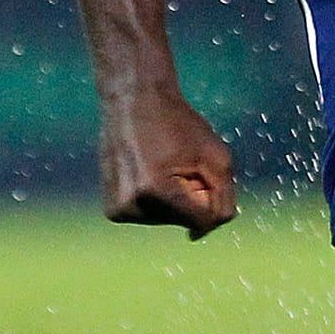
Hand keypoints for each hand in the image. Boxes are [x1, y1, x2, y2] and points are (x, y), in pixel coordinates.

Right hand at [99, 89, 237, 239]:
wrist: (133, 101)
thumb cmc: (179, 124)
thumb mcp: (216, 156)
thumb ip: (222, 197)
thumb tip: (202, 232)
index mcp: (156, 191)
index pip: (203, 221)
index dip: (214, 198)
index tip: (204, 172)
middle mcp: (132, 206)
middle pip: (184, 220)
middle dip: (192, 196)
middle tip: (178, 161)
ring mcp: (118, 210)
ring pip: (167, 220)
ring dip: (175, 199)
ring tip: (162, 164)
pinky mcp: (112, 211)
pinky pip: (150, 215)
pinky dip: (158, 200)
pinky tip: (150, 172)